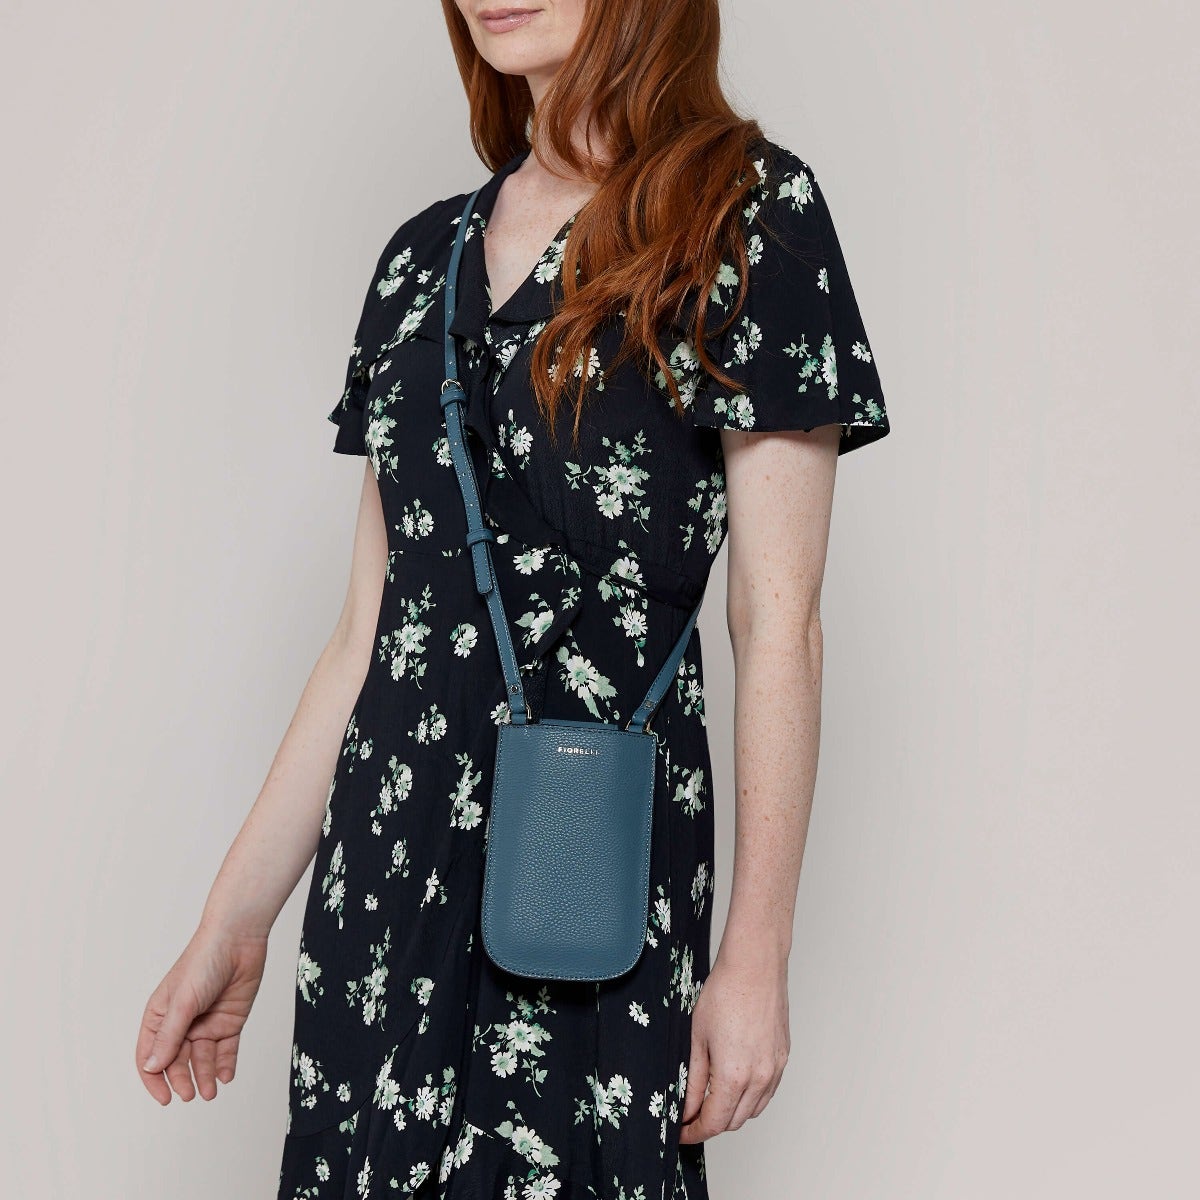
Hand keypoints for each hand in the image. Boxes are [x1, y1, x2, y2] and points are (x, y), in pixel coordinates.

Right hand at [135, 920, 268, 1104]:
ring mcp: (206, 1022)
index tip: (165, 1098)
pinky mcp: (229, 1020)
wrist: (240, 939)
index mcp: (160, 1016)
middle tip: (191, 1095)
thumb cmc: (204, 962)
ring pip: (202, 1059)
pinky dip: (225, 1065)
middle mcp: (182, 1022)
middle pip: (177, 1061)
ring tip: (210, 1092)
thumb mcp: (183, 1002)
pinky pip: (226, 1050)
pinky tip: (226, 1076)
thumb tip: (152, 1067)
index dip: (154, 1079)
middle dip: (182, 1080)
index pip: (150, 1055)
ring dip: (205, 1076)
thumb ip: (169, 1036)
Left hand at [678, 952, 789, 1142]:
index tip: (682, 1132)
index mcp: (734, 1075)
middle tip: (691, 1114)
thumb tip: (686, 1108)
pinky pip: (767, 1092)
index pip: (714, 1122)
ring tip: (711, 1097)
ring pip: (753, 1110)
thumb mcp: (697, 1038)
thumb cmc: (725, 992)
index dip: (694, 1132)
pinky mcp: (783, 1058)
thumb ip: (691, 1079)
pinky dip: (750, 1097)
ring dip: (732, 1111)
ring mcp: (775, 1069)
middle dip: (711, 1123)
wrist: (754, 966)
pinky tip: (735, 1082)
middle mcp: (760, 1078)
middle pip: (734, 1121)